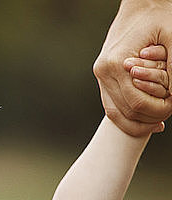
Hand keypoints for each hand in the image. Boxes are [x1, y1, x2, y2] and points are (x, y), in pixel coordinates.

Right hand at [93, 0, 171, 135]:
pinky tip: (143, 116)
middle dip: (147, 119)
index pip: (136, 103)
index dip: (157, 112)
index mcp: (116, 63)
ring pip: (115, 113)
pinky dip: (126, 114)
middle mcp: (104, 72)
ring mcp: (100, 75)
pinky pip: (111, 104)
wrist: (140, 3)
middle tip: (166, 116)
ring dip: (135, 121)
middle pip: (124, 112)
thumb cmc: (158, 16)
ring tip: (155, 121)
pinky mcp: (102, 75)